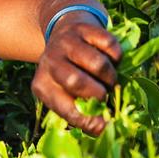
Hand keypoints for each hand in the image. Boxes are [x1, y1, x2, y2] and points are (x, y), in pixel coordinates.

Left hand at [31, 18, 121, 135]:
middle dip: (99, 93)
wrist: (63, 30)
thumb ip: (82, 113)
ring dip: (111, 76)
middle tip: (106, 95)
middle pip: (76, 82)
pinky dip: (116, 57)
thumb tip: (106, 130)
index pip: (66, 109)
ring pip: (97, 64)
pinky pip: (109, 45)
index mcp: (42, 85)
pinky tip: (110, 60)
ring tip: (109, 79)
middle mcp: (49, 62)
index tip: (105, 125)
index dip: (89, 120)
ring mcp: (66, 42)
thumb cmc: (69, 72)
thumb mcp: (66, 92)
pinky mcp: (83, 27)